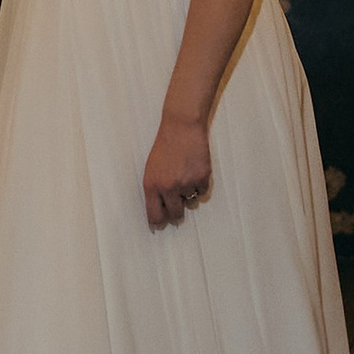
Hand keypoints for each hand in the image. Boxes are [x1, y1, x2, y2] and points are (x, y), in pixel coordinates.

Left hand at [143, 111, 213, 231]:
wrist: (181, 127)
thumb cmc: (165, 147)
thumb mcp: (151, 169)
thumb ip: (155, 190)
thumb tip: (161, 211)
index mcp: (152, 185)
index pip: (155, 215)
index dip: (159, 223)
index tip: (162, 225)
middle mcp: (168, 188)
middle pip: (175, 214)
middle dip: (177, 215)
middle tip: (178, 212)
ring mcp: (186, 183)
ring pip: (190, 202)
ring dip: (188, 194)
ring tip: (185, 175)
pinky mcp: (202, 178)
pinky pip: (202, 192)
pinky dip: (200, 185)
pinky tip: (194, 169)